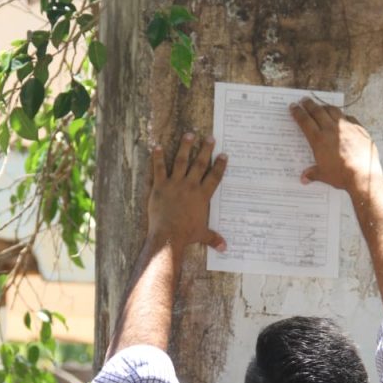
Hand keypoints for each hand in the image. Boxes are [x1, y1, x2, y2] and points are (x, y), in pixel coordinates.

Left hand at [146, 133, 227, 251]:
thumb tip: (225, 248)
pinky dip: (158, 157)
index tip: (224, 155)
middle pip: (200, 164)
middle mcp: (190, 186)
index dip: (220, 165)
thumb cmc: (187, 235)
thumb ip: (213, 238)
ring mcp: (175, 184)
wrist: (169, 235)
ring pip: (181, 161)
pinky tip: (157, 146)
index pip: (214, 177)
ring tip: (189, 134)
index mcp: (202, 196)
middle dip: (205, 149)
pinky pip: (159, 168)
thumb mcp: (202, 235)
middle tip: (210, 137)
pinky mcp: (160, 186)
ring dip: (185, 147)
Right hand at [290, 98, 382, 194]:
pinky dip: (343, 116)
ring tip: (322, 106)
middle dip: (309, 105)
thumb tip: (304, 178)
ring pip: (333, 111)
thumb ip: (313, 173)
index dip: (298, 113)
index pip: (305, 121)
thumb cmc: (341, 176)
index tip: (294, 106)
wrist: (363, 175)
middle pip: (318, 112)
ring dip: (325, 107)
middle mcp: (331, 130)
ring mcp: (346, 127)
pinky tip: (342, 117)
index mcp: (319, 140)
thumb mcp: (324, 175)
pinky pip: (349, 118)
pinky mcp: (359, 129)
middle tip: (304, 100)